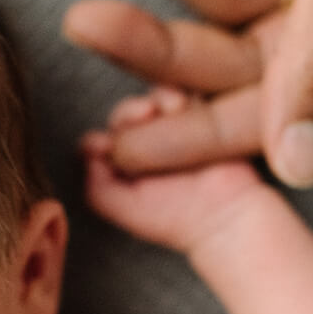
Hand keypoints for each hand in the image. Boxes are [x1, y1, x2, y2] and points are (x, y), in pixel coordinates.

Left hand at [81, 87, 264, 253]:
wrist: (224, 215)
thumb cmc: (174, 218)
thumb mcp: (121, 207)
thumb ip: (96, 184)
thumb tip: (88, 151)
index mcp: (127, 165)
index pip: (105, 138)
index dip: (104, 138)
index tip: (106, 144)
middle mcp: (148, 146)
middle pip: (127, 114)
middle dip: (129, 114)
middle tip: (142, 118)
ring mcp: (175, 131)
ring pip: (153, 101)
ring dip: (153, 102)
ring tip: (163, 111)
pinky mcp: (202, 118)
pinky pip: (184, 95)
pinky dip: (177, 95)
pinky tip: (179, 106)